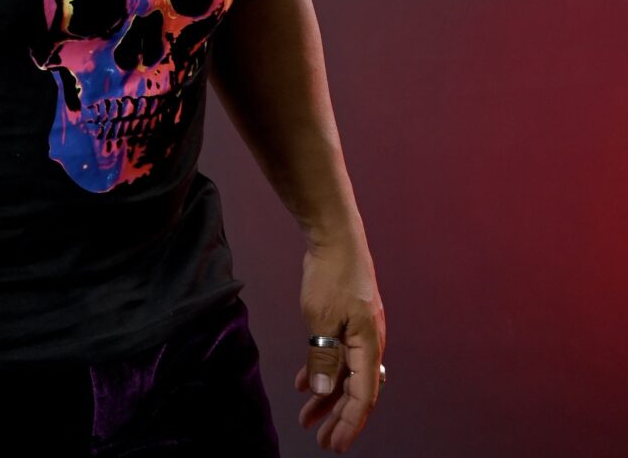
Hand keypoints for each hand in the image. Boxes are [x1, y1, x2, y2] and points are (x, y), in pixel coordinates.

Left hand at [295, 237, 385, 452]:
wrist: (336, 238)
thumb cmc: (332, 275)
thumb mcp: (322, 319)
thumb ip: (323, 356)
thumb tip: (325, 391)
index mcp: (369, 345)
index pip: (362, 396)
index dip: (348, 422)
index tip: (334, 443)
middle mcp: (370, 343)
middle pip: (356, 390)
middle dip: (338, 416)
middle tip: (322, 439)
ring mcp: (360, 331)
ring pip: (346, 374)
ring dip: (328, 396)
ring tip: (307, 418)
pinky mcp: (349, 321)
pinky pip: (338, 354)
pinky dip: (323, 370)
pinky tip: (304, 383)